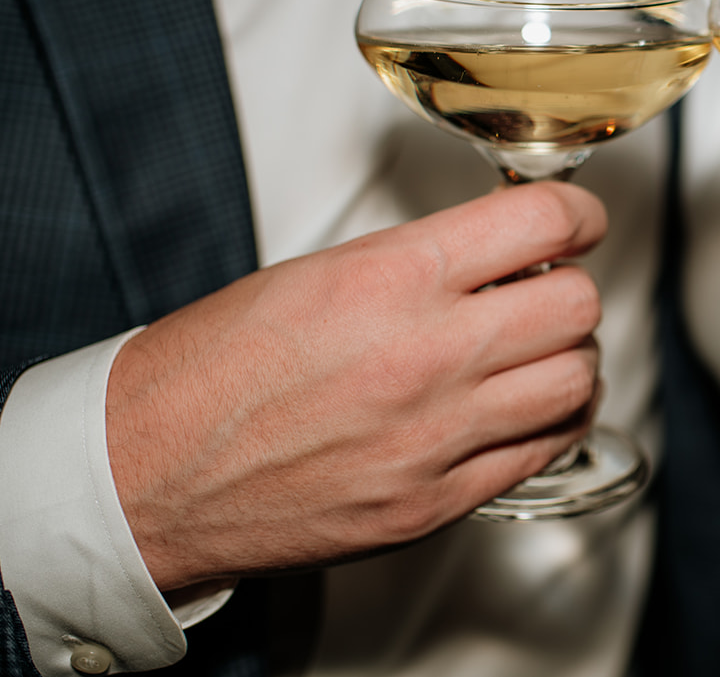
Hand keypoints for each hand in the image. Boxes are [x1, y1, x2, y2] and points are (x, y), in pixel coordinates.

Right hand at [106, 182, 606, 591]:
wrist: (143, 475)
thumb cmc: (210, 372)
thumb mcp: (318, 275)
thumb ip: (420, 262)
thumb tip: (499, 255)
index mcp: (391, 278)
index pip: (541, 221)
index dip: (577, 216)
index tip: (577, 223)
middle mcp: (426, 353)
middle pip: (577, 304)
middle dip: (572, 289)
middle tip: (550, 291)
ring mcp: (436, 435)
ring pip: (576, 381)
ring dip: (571, 360)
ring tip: (541, 355)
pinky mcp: (434, 503)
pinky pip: (541, 452)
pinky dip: (550, 424)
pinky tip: (525, 411)